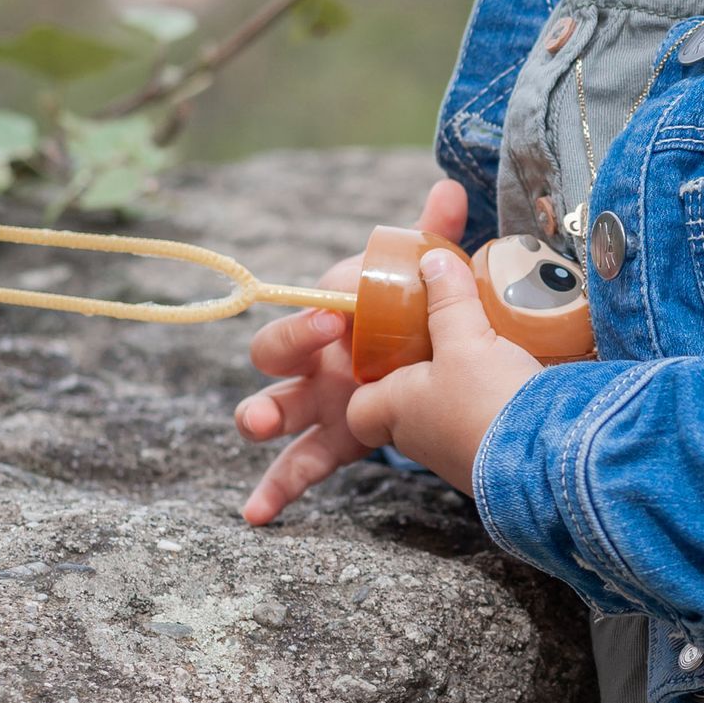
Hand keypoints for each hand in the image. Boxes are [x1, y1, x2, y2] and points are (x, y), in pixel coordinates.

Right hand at [236, 177, 467, 524]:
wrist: (440, 364)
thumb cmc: (418, 317)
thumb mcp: (429, 279)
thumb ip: (432, 236)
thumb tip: (448, 188)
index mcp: (333, 320)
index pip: (306, 312)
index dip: (312, 317)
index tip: (333, 318)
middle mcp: (319, 358)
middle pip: (275, 355)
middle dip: (282, 353)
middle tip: (306, 359)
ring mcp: (324, 402)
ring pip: (277, 409)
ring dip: (261, 414)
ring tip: (258, 425)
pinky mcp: (337, 441)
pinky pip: (299, 466)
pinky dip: (274, 490)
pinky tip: (255, 514)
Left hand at [345, 245, 544, 492]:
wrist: (547, 459)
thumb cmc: (488, 402)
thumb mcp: (465, 338)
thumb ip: (448, 299)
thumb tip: (434, 262)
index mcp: (395, 410)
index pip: (359, 407)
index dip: (368, 383)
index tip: (386, 357)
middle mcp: (418, 440)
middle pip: (403, 408)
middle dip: (421, 381)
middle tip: (444, 350)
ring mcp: (453, 456)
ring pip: (443, 419)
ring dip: (459, 394)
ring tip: (485, 363)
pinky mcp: (490, 462)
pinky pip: (480, 430)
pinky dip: (490, 408)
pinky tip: (512, 386)